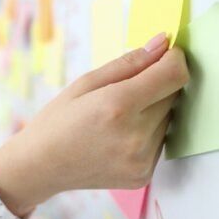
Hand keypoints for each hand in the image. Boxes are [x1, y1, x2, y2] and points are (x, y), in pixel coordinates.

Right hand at [0, 37, 187, 218]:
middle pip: (173, 94)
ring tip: (120, 114)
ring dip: (154, 108)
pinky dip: (149, 129)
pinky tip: (122, 133)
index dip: (175, 58)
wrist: (43, 166)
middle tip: (128, 86)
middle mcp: (136, 136)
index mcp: (118, 105)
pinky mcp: (145, 175)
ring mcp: (142, 160)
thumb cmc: (60, 118)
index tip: (165, 52)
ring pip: (169, 117)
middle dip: (159, 82)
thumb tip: (163, 43)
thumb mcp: (87, 81)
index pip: (174, 75)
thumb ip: (130, 62)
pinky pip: (161, 139)